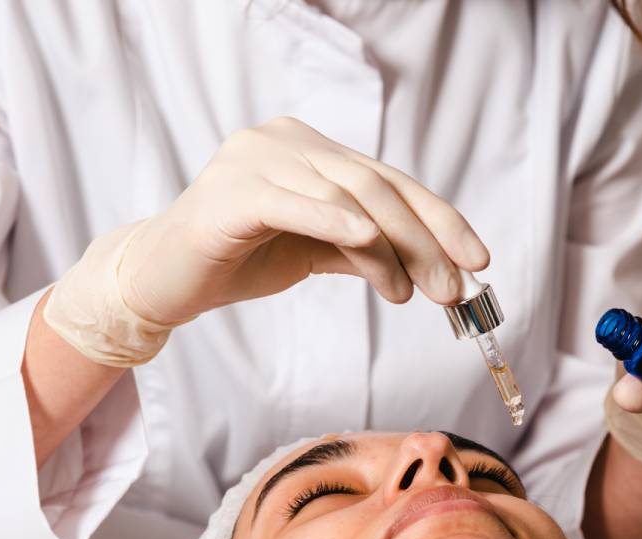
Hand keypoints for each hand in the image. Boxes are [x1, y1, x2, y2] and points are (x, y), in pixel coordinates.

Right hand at [118, 116, 489, 324]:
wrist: (164, 279)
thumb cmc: (238, 258)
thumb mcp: (316, 251)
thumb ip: (365, 247)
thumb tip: (431, 267)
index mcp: (310, 148)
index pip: (389, 180)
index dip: (440, 219)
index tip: (477, 259)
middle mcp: (286, 140)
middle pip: (375, 187)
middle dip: (424, 241)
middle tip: (453, 290)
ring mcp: (256, 158)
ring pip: (346, 198)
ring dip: (389, 250)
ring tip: (408, 295)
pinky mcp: (232, 191)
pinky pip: (297, 204)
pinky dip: (338, 224)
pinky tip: (371, 247)